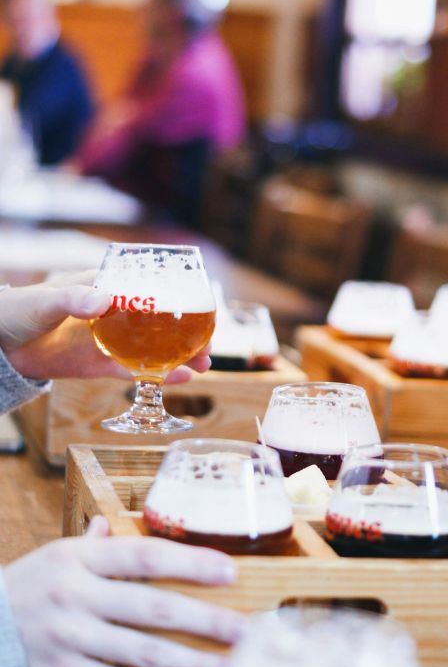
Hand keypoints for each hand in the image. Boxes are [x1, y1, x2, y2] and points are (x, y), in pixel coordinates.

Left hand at [0, 273, 210, 380]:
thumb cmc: (18, 310)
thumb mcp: (45, 302)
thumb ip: (73, 300)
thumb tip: (103, 300)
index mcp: (106, 288)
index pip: (150, 288)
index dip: (179, 297)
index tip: (202, 307)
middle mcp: (116, 313)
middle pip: (162, 321)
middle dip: (189, 331)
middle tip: (209, 344)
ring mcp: (111, 340)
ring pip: (155, 347)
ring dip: (181, 355)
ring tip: (205, 364)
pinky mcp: (102, 364)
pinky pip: (135, 371)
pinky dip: (159, 375)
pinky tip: (181, 378)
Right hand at [4, 516, 245, 666]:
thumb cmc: (30, 585)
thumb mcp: (59, 554)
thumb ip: (96, 543)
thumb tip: (118, 523)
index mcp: (80, 559)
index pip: (144, 557)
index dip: (190, 563)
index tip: (230, 571)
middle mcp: (76, 596)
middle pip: (152, 609)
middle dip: (206, 621)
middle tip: (247, 630)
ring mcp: (70, 638)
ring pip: (142, 653)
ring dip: (192, 663)